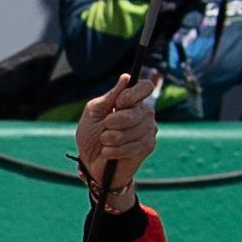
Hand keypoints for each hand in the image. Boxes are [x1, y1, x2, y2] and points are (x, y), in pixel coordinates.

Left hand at [73, 71, 161, 210]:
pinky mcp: (148, 147)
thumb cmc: (91, 136)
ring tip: (105, 142)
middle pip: (136, 111)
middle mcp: (144, 113)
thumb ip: (110, 97)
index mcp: (132, 101)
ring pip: (133, 130)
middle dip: (114, 122)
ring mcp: (149, 130)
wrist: (92, 164)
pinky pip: (133, 146)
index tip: (119, 103)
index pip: (145, 87)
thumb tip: (126, 77)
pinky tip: (108, 153)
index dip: (132, 94)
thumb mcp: (94, 112)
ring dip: (112, 138)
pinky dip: (115, 150)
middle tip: (105, 129)